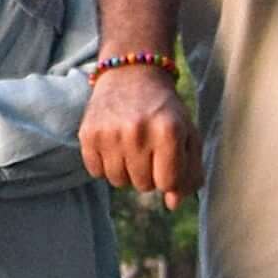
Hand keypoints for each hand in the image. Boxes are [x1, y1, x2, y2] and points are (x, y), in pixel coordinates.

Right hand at [79, 64, 198, 200]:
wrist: (132, 74)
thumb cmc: (165, 109)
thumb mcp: (187, 134)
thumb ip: (190, 171)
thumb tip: (173, 204)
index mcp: (168, 131)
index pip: (168, 183)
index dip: (169, 176)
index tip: (167, 159)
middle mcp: (137, 132)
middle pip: (143, 185)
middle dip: (149, 172)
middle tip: (148, 147)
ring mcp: (109, 134)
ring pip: (119, 182)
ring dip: (126, 170)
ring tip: (130, 146)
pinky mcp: (88, 134)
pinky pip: (96, 172)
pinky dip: (105, 164)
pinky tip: (113, 143)